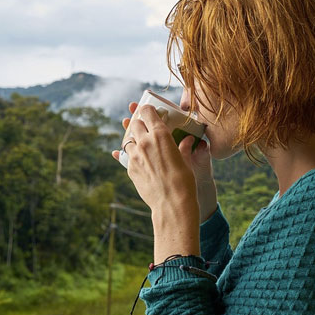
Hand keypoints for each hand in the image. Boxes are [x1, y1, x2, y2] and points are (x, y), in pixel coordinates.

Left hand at [112, 102, 216, 222]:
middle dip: (139, 124)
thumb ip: (183, 148)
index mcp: (160, 134)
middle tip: (146, 128)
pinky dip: (132, 155)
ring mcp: (134, 155)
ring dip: (134, 140)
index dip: (147, 109)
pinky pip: (126, 157)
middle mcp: (144, 142)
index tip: (150, 111)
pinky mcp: (129, 168)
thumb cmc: (184, 181)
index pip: (147, 112)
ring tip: (142, 145)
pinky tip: (138, 159)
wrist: (171, 204)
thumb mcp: (186, 160)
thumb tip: (187, 140)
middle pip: (134, 124)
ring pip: (128, 140)